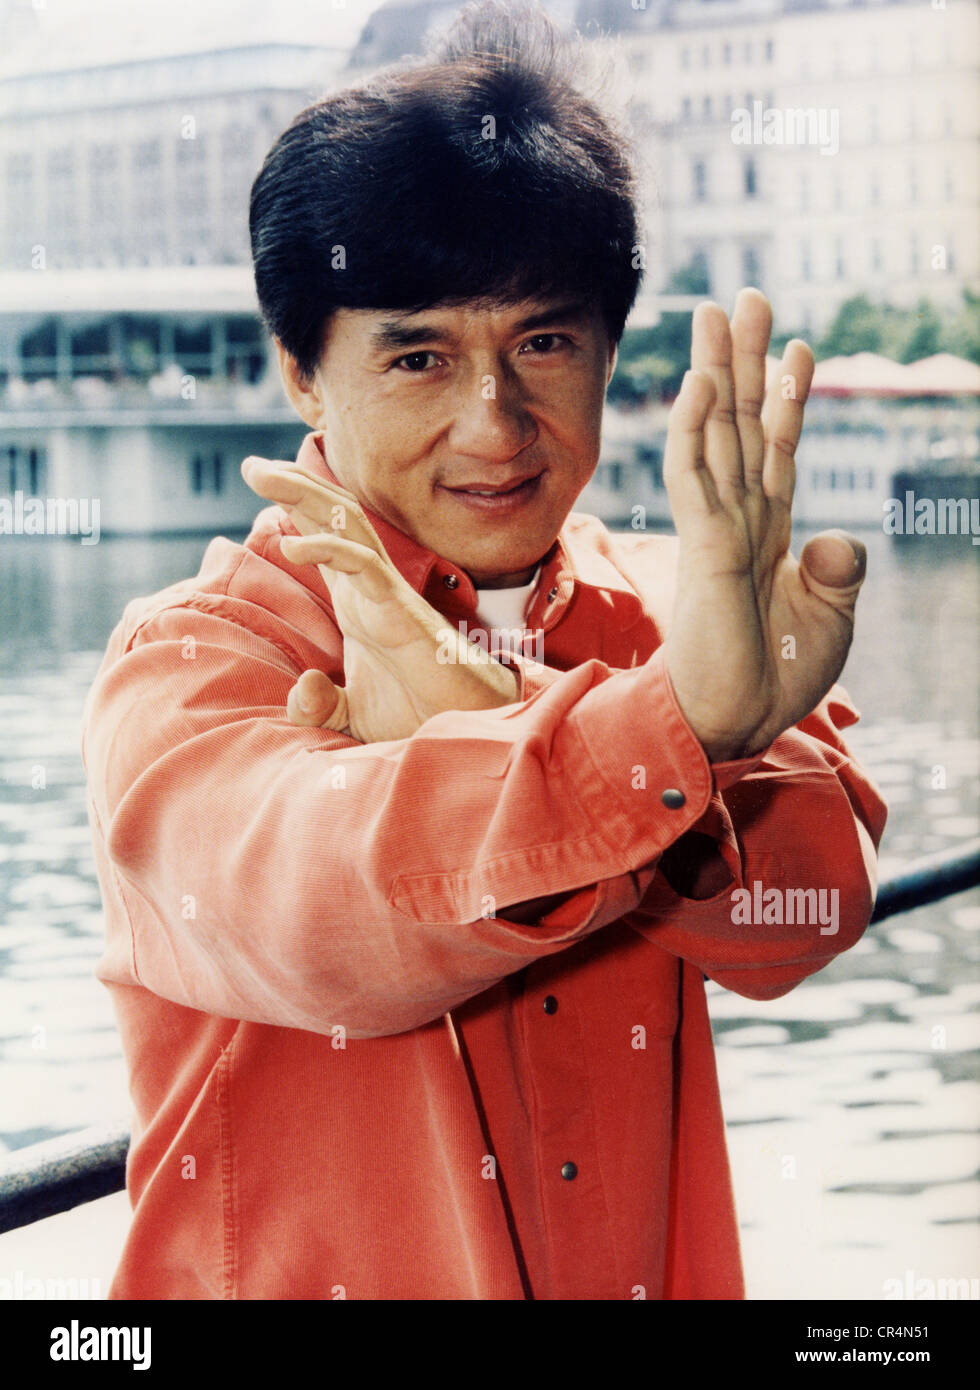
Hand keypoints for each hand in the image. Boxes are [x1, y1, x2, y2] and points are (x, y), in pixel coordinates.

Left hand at [240, 459, 519, 742]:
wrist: (466, 726)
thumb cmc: (420, 713)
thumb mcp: (354, 716)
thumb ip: (321, 706)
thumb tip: (302, 692)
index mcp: (358, 602)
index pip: (323, 542)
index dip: (295, 509)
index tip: (261, 480)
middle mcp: (370, 589)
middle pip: (331, 521)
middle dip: (294, 487)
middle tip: (252, 464)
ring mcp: (386, 595)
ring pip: (346, 529)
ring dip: (305, 497)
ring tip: (264, 474)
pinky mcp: (400, 612)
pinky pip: (365, 569)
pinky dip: (330, 551)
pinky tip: (295, 544)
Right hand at [661, 289, 866, 762]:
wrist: (737, 721)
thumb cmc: (776, 678)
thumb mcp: (831, 619)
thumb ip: (838, 572)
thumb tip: (836, 539)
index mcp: (770, 532)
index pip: (779, 448)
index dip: (791, 397)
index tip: (801, 346)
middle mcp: (741, 518)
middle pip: (744, 421)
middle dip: (747, 359)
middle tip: (747, 297)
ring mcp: (718, 527)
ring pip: (716, 432)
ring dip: (718, 370)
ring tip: (719, 311)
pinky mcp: (702, 546)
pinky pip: (695, 476)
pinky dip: (696, 429)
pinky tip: (701, 385)